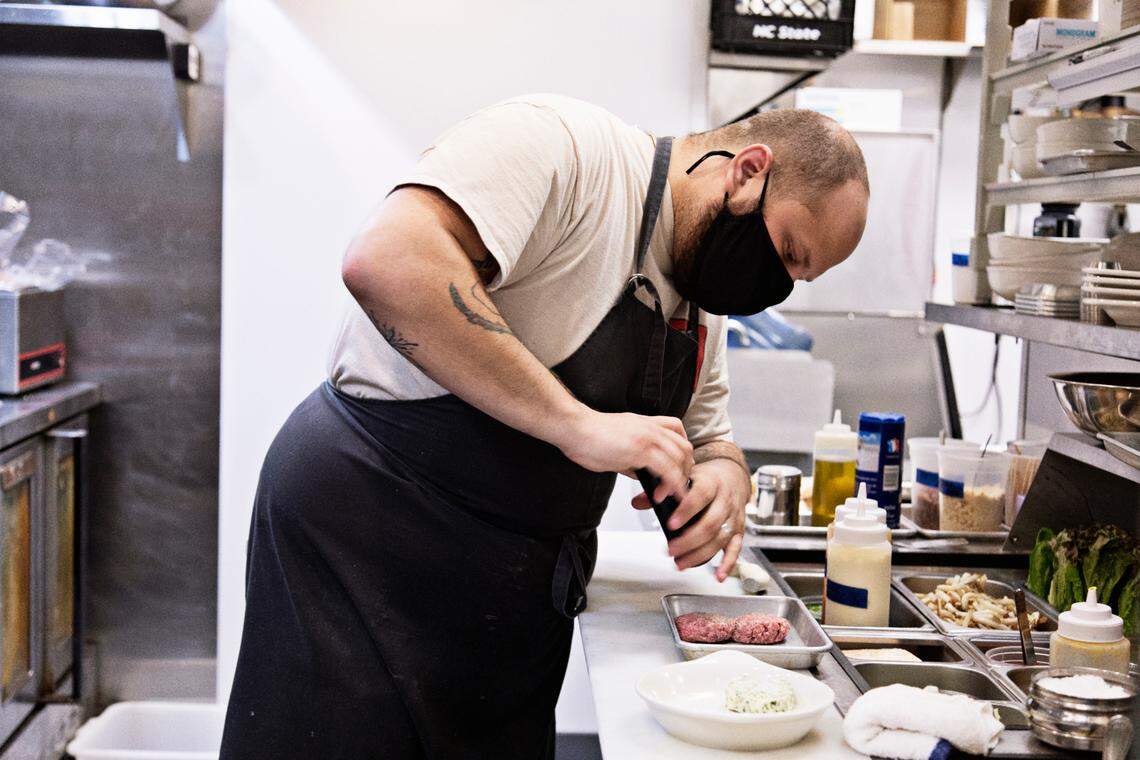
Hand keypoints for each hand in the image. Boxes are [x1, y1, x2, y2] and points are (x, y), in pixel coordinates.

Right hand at [558, 409, 693, 501]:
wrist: (573, 427)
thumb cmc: (587, 434)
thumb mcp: (616, 445)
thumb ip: (631, 457)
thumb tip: (639, 472)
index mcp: (645, 424)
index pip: (676, 430)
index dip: (682, 450)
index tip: (679, 466)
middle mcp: (650, 428)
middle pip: (684, 446)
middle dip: (686, 468)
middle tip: (679, 485)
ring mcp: (647, 438)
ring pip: (680, 457)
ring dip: (680, 478)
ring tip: (673, 494)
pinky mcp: (641, 450)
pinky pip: (667, 469)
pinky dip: (672, 484)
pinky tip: (667, 495)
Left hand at [633, 458, 747, 580]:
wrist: (733, 476)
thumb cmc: (708, 478)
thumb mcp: (686, 476)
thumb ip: (662, 489)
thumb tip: (639, 501)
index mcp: (711, 483)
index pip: (700, 496)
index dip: (686, 511)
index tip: (671, 524)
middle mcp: (725, 500)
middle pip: (710, 523)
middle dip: (689, 540)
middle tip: (671, 549)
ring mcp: (734, 517)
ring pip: (720, 538)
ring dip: (700, 554)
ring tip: (681, 562)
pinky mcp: (739, 530)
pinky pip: (736, 549)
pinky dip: (728, 563)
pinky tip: (718, 574)